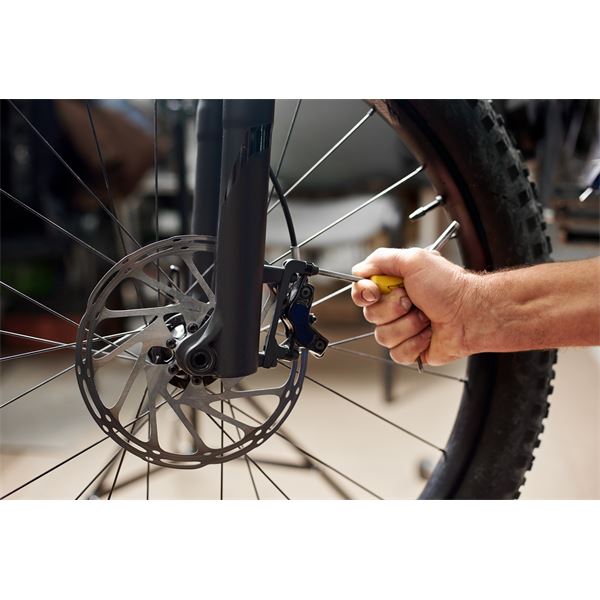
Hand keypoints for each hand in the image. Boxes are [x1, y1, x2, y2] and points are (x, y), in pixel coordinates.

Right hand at [351, 248, 473, 365]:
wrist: (472, 313)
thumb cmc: (449, 285)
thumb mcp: (414, 259)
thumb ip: (381, 259)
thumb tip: (359, 270)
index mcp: (393, 285)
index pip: (361, 292)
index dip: (363, 293)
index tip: (374, 292)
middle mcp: (395, 307)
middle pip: (370, 315)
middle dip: (392, 309)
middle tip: (413, 300)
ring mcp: (403, 329)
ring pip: (382, 336)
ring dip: (407, 326)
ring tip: (426, 317)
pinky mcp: (412, 349)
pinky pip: (397, 353)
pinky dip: (415, 343)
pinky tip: (429, 334)